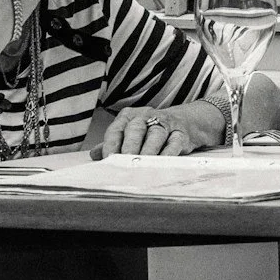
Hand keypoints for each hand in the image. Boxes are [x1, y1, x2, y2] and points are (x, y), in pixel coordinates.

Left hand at [91, 104, 205, 157]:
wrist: (185, 122)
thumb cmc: (151, 130)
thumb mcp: (130, 133)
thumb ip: (113, 143)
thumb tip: (94, 154)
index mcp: (129, 116)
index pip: (117, 129)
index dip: (111, 144)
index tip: (108, 159)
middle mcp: (146, 116)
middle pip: (136, 129)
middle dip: (129, 146)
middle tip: (125, 160)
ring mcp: (165, 124)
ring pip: (155, 135)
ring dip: (149, 150)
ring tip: (143, 163)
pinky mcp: (181, 134)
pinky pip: (174, 143)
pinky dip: (168, 153)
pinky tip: (162, 163)